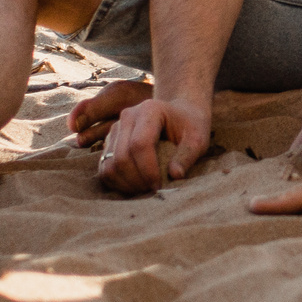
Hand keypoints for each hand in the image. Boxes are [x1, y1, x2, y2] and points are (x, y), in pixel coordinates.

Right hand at [93, 92, 209, 194]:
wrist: (179, 113)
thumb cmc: (190, 125)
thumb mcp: (198, 138)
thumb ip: (188, 155)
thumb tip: (175, 175)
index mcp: (149, 110)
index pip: (140, 144)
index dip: (148, 170)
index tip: (159, 185)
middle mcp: (127, 116)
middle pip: (122, 156)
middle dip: (136, 180)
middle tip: (152, 191)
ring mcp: (115, 129)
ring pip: (109, 164)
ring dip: (125, 184)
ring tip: (144, 190)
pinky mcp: (109, 141)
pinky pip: (104, 167)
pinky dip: (116, 182)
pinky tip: (133, 187)